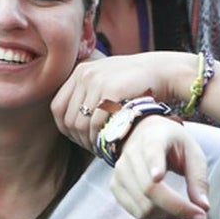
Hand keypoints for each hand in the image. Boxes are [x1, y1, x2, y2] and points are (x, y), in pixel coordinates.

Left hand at [52, 51, 194, 151]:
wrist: (161, 71)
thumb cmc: (134, 82)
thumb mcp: (105, 79)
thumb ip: (87, 94)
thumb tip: (70, 123)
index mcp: (79, 72)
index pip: (57, 107)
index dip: (66, 128)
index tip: (79, 138)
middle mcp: (84, 75)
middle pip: (68, 118)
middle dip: (79, 138)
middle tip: (92, 147)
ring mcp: (96, 81)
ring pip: (80, 123)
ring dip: (89, 141)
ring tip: (101, 147)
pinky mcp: (111, 90)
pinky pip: (97, 122)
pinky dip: (101, 137)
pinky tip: (110, 141)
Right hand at [109, 116, 209, 218]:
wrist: (144, 134)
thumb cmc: (173, 144)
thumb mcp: (192, 152)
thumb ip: (198, 178)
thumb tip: (204, 207)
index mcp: (153, 138)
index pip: (151, 152)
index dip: (154, 165)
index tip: (159, 177)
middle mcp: (131, 153)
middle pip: (150, 189)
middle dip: (178, 208)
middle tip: (200, 216)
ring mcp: (120, 171)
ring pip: (143, 206)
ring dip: (168, 215)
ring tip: (182, 210)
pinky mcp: (115, 186)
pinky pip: (136, 212)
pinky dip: (154, 218)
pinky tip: (166, 211)